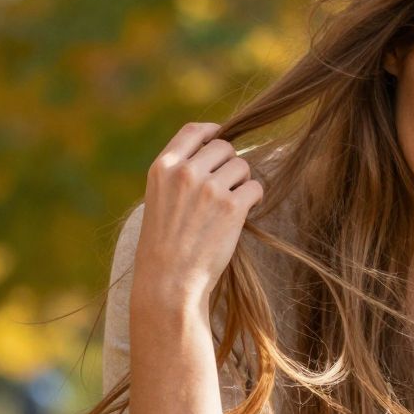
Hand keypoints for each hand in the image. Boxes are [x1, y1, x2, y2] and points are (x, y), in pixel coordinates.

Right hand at [134, 121, 263, 315]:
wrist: (168, 282)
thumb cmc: (163, 246)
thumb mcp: (158, 200)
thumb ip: (178, 175)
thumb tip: (213, 153)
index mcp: (163, 167)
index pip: (193, 132)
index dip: (212, 131)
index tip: (221, 136)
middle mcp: (186, 172)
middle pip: (223, 147)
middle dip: (229, 163)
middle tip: (227, 187)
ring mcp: (210, 188)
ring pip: (242, 165)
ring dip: (243, 181)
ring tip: (232, 204)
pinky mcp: (232, 207)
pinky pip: (255, 187)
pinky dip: (254, 198)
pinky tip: (244, 212)